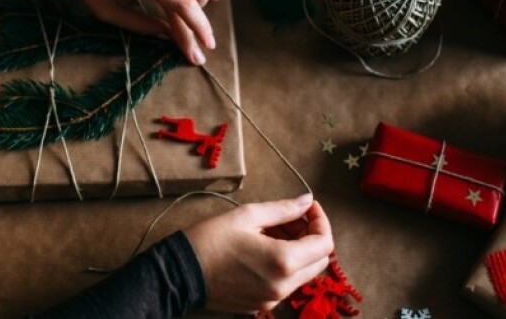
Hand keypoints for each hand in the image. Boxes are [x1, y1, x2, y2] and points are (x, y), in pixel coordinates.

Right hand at [185, 194, 332, 313]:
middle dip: (310, 235)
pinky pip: (284, 284)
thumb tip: (306, 201)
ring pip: (302, 273)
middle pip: (318, 261)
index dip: (321, 221)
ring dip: (297, 250)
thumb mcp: (247, 215)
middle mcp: (282, 286)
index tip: (308, 207)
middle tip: (289, 218)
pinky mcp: (260, 304)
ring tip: (272, 230)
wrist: (180, 272)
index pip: (324, 244)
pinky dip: (283, 264)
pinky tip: (262, 248)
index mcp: (283, 262)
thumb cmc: (210, 239)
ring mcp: (272, 299)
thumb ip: (283, 209)